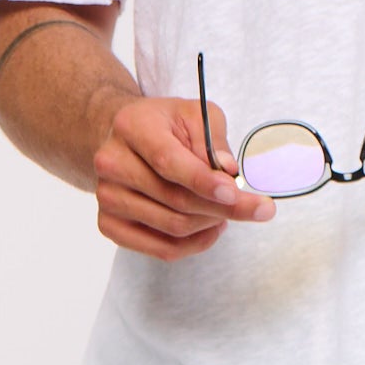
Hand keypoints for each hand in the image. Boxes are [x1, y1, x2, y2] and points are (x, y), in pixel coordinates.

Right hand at [92, 96, 276, 259]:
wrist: (124, 139)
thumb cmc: (164, 126)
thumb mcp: (194, 114)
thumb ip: (213, 139)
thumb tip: (228, 172)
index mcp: (132, 127)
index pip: (168, 162)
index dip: (203, 181)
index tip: (235, 193)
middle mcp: (111, 163)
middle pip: (175, 200)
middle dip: (223, 208)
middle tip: (258, 208)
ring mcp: (107, 197)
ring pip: (173, 227)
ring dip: (211, 223)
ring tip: (227, 209)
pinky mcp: (110, 225)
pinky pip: (162, 250)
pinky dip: (196, 244)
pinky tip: (211, 226)